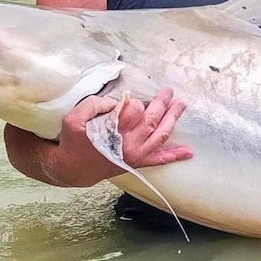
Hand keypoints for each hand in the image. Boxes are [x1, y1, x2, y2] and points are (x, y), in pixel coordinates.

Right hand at [53, 88, 191, 185]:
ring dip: (173, 119)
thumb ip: (93, 105)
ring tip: (180, 105)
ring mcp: (136, 155)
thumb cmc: (73, 142)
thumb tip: (116, 102)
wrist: (73, 169)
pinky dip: (174, 155)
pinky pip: (160, 159)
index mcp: (114, 132)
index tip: (129, 99)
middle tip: (168, 91)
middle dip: (162, 104)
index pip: (135, 110)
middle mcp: (129, 145)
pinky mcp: (138, 163)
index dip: (134, 102)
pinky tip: (188, 152)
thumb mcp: (74, 119)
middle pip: (153, 120)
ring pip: (161, 135)